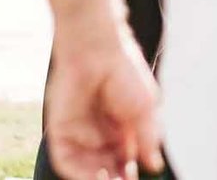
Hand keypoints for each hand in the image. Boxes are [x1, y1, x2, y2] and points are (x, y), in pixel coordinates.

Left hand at [43, 24, 161, 179]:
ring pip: (86, 167)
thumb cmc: (125, 71)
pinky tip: (94, 176)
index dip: (130, 171)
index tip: (135, 177)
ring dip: (97, 179)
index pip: (124, 158)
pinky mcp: (61, 129)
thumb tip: (154, 165)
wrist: (98, 50)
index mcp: (121, 124)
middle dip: (115, 177)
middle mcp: (100, 130)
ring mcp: (80, 131)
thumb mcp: (146, 109)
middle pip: (106, 165)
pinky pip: (66, 160)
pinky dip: (78, 173)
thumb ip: (149, 139)